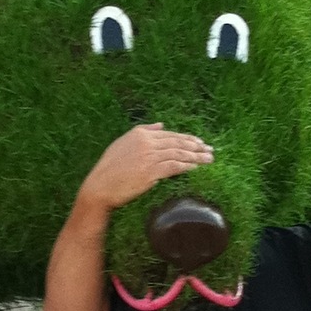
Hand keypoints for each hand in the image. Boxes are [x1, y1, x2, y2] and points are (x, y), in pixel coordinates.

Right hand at [79, 123, 213, 212]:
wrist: (100, 185)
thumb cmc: (110, 167)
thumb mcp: (124, 143)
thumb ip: (144, 131)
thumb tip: (161, 125)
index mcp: (140, 133)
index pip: (170, 135)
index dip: (187, 138)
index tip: (199, 143)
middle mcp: (146, 142)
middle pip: (177, 142)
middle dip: (196, 146)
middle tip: (210, 150)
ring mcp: (149, 157)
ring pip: (178, 154)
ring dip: (196, 157)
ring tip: (209, 159)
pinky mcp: (151, 172)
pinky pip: (174, 167)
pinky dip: (186, 166)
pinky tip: (195, 167)